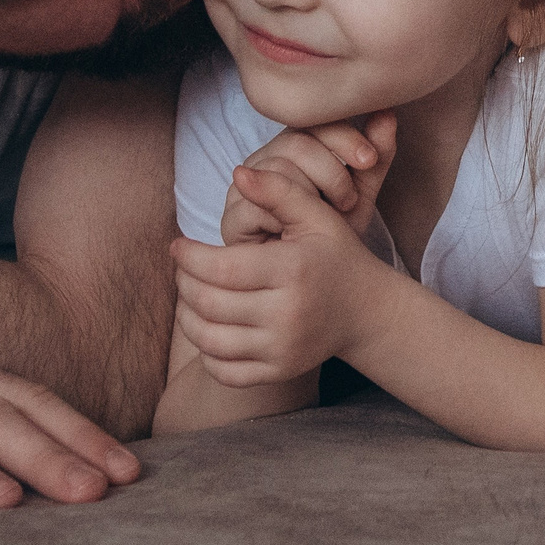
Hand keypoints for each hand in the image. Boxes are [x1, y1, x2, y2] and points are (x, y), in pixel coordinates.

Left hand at [176, 162, 402, 385]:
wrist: (367, 311)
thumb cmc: (336, 256)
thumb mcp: (316, 217)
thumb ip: (278, 191)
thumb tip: (237, 173)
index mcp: (292, 270)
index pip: (220, 267)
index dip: (188, 257)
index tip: (177, 245)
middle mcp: (287, 314)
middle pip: (208, 303)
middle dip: (183, 283)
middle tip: (182, 268)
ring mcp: (283, 348)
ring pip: (209, 339)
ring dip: (187, 316)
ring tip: (190, 295)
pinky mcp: (279, 371)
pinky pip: (223, 371)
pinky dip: (205, 352)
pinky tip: (208, 327)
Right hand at [224, 113, 395, 245]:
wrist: (313, 281)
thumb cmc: (332, 233)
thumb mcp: (361, 192)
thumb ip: (376, 156)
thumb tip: (388, 112)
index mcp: (296, 145)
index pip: (314, 120)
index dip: (344, 136)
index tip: (368, 160)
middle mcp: (267, 158)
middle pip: (296, 141)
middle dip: (331, 170)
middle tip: (348, 199)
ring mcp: (244, 186)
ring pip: (278, 169)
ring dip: (312, 193)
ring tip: (329, 217)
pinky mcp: (232, 216)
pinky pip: (257, 201)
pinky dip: (285, 215)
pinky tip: (300, 230)